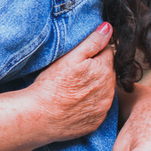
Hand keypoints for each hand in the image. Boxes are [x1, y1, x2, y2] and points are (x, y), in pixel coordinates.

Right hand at [27, 23, 115, 142]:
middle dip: (96, 69)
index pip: (107, 52)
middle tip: (74, 73)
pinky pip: (98, 108)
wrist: (41, 116)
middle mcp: (109, 89)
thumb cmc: (52, 85)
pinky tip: (75, 102)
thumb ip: (92, 41)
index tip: (78, 59)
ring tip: (74, 88)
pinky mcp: (97, 122)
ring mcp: (104, 107)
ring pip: (104, 90)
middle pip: (107, 72)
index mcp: (105, 69)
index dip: (92, 53)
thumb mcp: (70, 57)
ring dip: (95, 87)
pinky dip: (91, 104)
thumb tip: (108, 28)